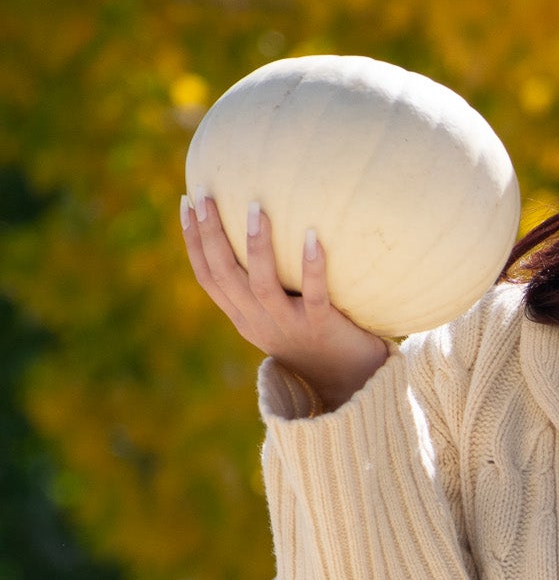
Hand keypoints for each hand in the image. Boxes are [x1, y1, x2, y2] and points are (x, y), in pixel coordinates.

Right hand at [180, 191, 389, 411]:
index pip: (208, 277)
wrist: (351, 384)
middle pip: (225, 276)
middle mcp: (260, 322)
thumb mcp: (281, 313)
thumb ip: (268, 281)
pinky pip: (314, 296)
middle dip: (210, 235)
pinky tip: (312, 236)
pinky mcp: (322, 328)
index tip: (187, 202)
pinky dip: (312, 267)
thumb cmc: (317, 337)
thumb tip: (260, 225)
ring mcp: (289, 327)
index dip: (193, 241)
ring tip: (255, 208)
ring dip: (257, 246)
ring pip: (262, 286)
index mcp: (244, 317)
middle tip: (205, 195)